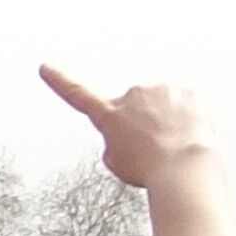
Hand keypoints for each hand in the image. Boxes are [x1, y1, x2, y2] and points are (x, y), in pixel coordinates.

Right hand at [40, 67, 219, 188]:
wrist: (183, 168)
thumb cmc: (151, 168)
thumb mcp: (116, 161)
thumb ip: (115, 139)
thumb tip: (130, 130)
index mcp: (109, 114)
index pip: (77, 93)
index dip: (60, 80)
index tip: (47, 67)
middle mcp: (134, 96)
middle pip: (135, 106)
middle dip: (143, 120)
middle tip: (151, 146)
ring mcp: (162, 90)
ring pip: (162, 103)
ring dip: (167, 119)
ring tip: (171, 144)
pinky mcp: (188, 90)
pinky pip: (186, 103)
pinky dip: (188, 117)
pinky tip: (188, 136)